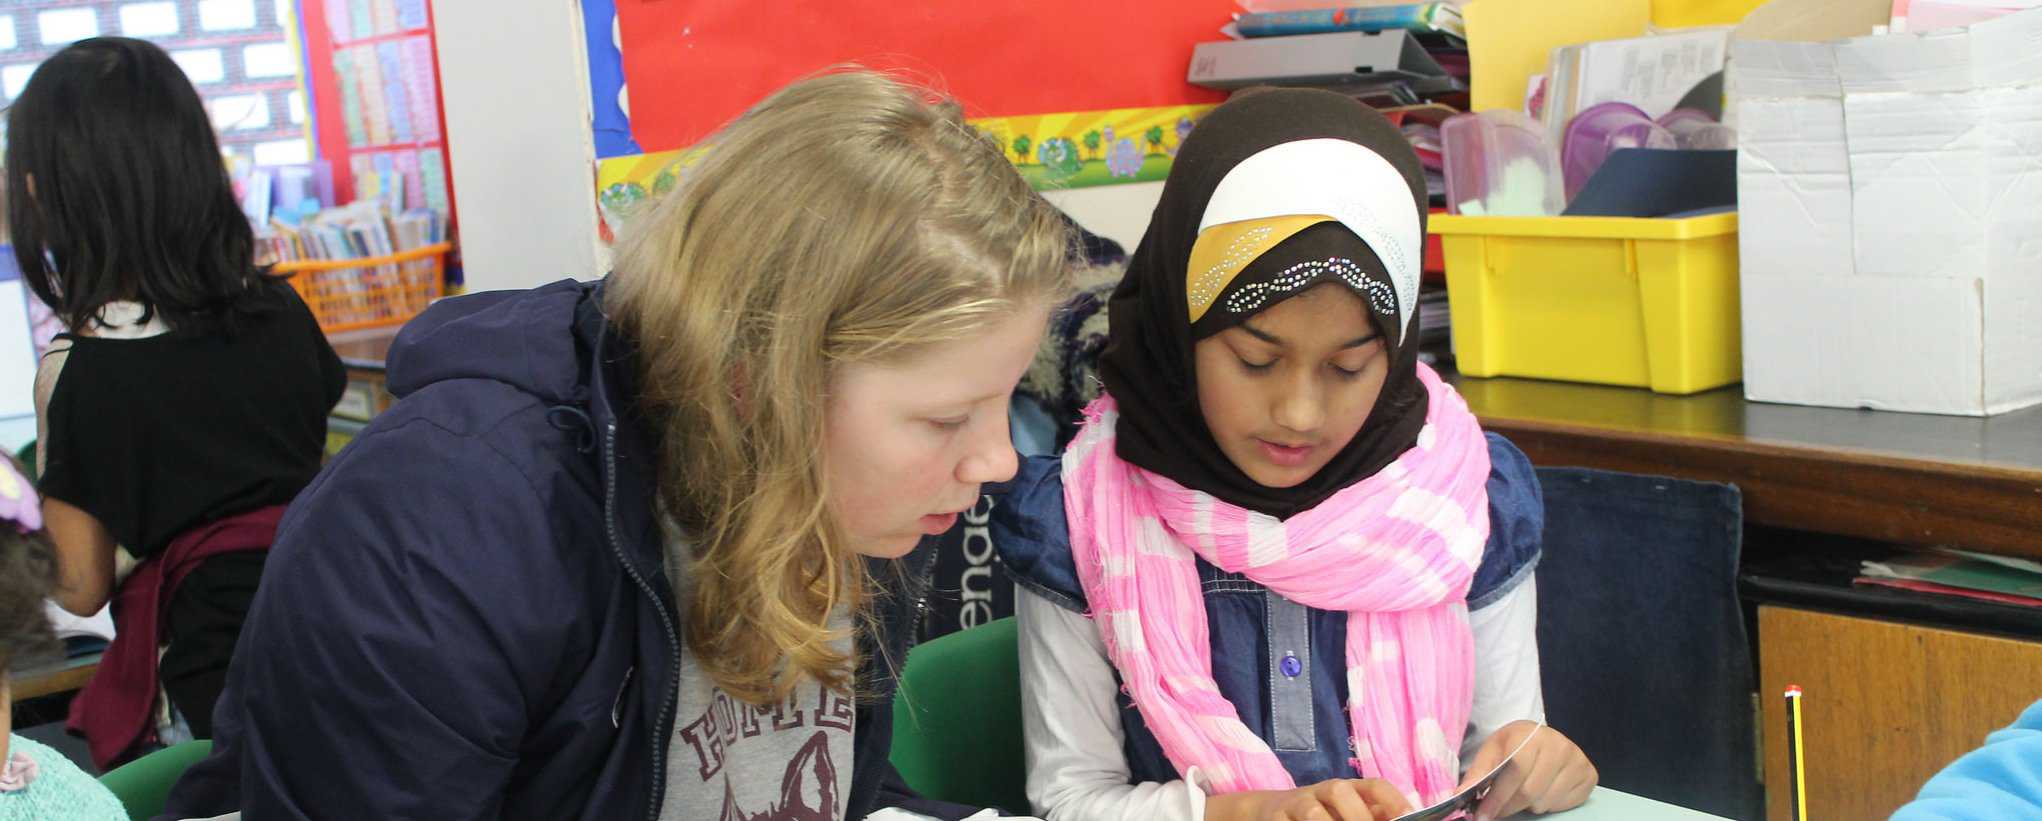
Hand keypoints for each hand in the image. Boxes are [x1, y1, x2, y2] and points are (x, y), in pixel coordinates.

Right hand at [1205, 778, 1413, 820]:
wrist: (1271, 810)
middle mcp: (1323, 790)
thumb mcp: (1348, 812)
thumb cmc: (1323, 816)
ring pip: (1312, 812)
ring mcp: (1298, 803)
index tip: (1410, 816)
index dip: (1393, 799)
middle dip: (1357, 817)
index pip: (1374, 785)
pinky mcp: (1277, 817)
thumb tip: (1408, 820)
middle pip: (1339, 791)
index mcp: (1349, 788)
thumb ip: (1374, 815)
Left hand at [1459, 721, 1595, 820]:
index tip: (1482, 815)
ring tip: (1522, 794)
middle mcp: (1559, 745)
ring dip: (1528, 806)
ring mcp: (1577, 760)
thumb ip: (1478, 773)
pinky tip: (1542, 792)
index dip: (1497, 797)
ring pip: (1545, 801)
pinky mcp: (1589, 775)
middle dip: (1508, 806)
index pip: (1514, 772)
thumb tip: (1460, 795)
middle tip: (1496, 812)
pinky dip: (1548, 805)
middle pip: (1530, 791)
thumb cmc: (1514, 745)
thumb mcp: (1493, 751)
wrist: (1542, 737)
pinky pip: (1564, 804)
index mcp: (1532, 735)